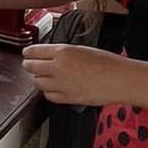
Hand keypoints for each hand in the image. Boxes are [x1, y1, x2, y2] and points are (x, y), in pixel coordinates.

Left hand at [22, 42, 137, 106]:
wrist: (120, 79)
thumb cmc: (107, 63)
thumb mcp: (81, 49)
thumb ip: (62, 52)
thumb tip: (48, 55)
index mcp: (62, 52)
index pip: (33, 51)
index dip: (28, 53)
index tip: (27, 53)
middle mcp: (58, 68)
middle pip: (30, 67)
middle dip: (29, 65)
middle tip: (31, 64)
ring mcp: (61, 84)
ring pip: (37, 82)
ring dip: (38, 79)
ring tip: (45, 77)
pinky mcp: (66, 98)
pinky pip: (48, 96)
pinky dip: (48, 92)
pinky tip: (54, 88)